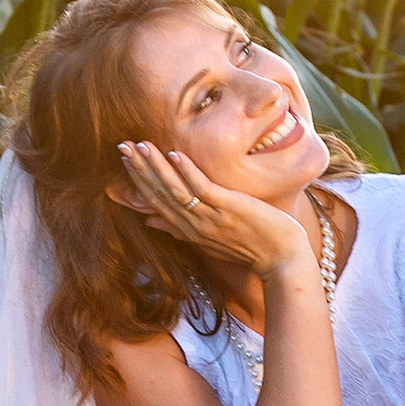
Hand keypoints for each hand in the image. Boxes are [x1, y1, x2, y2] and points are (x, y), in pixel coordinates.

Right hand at [116, 141, 316, 284]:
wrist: (282, 260)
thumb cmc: (250, 248)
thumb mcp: (209, 241)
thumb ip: (178, 230)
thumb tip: (150, 222)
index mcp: (188, 231)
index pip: (155, 203)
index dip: (138, 181)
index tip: (125, 160)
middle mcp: (194, 225)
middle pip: (159, 195)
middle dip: (139, 169)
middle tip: (122, 146)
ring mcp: (210, 217)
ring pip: (175, 190)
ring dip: (156, 166)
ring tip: (141, 145)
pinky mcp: (228, 209)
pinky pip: (202, 188)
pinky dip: (187, 171)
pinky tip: (174, 154)